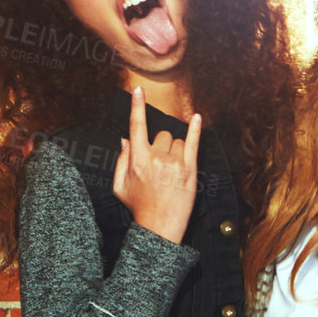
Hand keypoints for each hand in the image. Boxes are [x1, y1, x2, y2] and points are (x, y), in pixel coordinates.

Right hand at [112, 86, 200, 243]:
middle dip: (161, 144)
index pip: (135, 126)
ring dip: (175, 150)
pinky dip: (195, 129)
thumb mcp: (120, 185)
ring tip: (171, 170)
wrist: (159, 226)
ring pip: (177, 141)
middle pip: (162, 135)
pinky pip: (194, 143)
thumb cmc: (138, 206)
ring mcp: (174, 163)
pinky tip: (197, 118)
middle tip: (160, 164)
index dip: (136, 106)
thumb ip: (121, 159)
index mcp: (137, 159)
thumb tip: (125, 139)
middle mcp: (156, 158)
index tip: (138, 90)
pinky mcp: (190, 169)